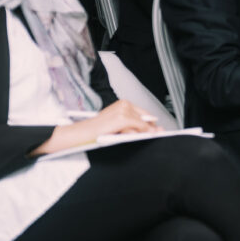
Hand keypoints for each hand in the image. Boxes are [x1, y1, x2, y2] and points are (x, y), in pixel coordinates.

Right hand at [31, 100, 159, 155]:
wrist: (83, 133)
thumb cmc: (97, 132)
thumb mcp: (118, 128)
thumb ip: (134, 128)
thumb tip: (154, 131)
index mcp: (123, 105)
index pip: (144, 115)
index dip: (151, 125)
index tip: (157, 131)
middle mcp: (124, 104)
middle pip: (146, 119)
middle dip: (148, 129)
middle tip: (144, 135)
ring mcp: (124, 110)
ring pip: (143, 124)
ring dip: (139, 133)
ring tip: (123, 136)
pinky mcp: (123, 117)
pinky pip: (140, 127)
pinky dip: (140, 132)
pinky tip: (132, 135)